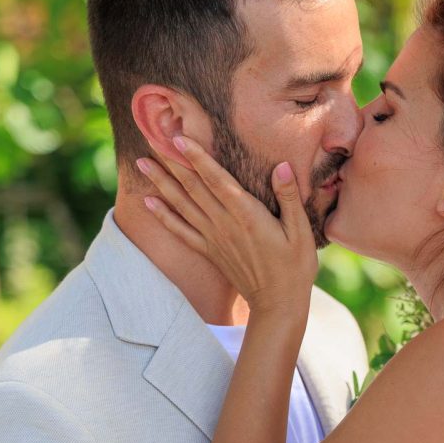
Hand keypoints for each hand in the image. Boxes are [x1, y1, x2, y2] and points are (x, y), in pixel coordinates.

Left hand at [136, 137, 318, 316]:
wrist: (278, 304)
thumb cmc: (295, 267)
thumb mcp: (302, 232)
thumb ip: (289, 197)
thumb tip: (282, 166)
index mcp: (247, 215)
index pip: (217, 180)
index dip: (197, 158)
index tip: (179, 138)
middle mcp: (225, 224)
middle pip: (194, 187)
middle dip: (172, 162)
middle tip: (151, 139)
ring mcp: (214, 238)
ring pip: (183, 205)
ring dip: (162, 183)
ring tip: (141, 164)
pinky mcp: (210, 251)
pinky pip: (181, 232)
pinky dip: (163, 216)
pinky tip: (148, 202)